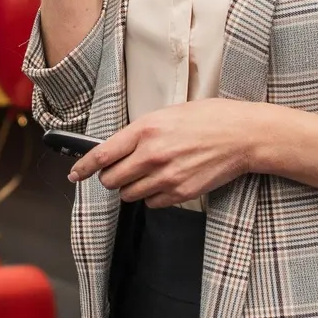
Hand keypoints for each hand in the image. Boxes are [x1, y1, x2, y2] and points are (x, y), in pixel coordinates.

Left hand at [69, 100, 265, 207]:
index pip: (101, 155)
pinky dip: (152, 196)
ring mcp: (166, 177)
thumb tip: (117, 147)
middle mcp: (152, 155)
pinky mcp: (180, 192)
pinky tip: (164, 181)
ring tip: (148, 173)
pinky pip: (151, 203)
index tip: (75, 174)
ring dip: (131, 187)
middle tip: (120, 171)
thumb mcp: (168, 114)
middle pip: (111, 179)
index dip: (83, 168)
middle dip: (111, 177)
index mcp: (146, 130)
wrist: (243, 136)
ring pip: (129, 195)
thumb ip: (140, 132)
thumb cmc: (210, 119)